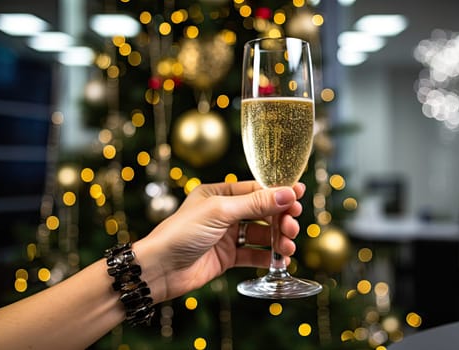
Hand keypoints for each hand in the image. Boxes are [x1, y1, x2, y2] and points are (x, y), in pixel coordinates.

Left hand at [134, 181, 305, 301]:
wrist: (160, 269)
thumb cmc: (182, 233)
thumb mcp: (221, 212)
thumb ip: (256, 204)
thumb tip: (287, 193)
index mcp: (219, 194)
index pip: (256, 190)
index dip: (278, 194)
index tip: (299, 196)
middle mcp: (224, 213)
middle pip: (262, 212)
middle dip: (280, 219)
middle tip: (292, 226)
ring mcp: (226, 235)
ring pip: (261, 234)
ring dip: (277, 239)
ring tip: (287, 247)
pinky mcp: (227, 257)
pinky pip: (253, 255)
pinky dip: (268, 257)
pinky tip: (280, 261)